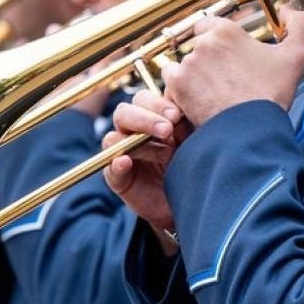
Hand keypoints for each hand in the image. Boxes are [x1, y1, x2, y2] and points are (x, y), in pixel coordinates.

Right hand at [103, 90, 188, 253]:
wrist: (190, 203)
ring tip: (165, 154)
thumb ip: (185, 124)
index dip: (157, 104)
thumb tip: (181, 111)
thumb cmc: (193, 167)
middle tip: (168, 130)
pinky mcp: (118, 178)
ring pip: (115, 138)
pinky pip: (109, 168)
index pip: (144, 100)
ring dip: (138, 142)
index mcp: (152, 119)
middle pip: (124, 113)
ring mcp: (123, 154)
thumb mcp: (193, 142)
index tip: (177, 115)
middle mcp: (134, 133)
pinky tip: (125, 163)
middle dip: (146, 119)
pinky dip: (116, 164)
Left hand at [159, 11, 303, 126]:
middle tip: (223, 81)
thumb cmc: (270, 95)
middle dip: (207, 61)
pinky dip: (181, 93)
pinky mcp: (176, 86)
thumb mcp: (296, 56)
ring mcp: (187, 64)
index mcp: (227, 31)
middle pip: (197, 47)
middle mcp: (203, 43)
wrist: (249, 130)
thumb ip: (299, 25)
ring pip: (184, 66)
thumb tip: (289, 10)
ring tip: (211, 95)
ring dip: (193, 77)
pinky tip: (198, 103)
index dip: (218, 42)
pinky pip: (172, 85)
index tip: (227, 58)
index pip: (210, 25)